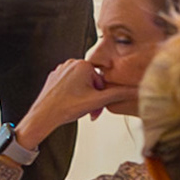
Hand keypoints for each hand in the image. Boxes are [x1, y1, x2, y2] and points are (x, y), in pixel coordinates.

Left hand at [12, 57, 138, 149]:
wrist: (43, 115)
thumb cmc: (66, 108)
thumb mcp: (98, 101)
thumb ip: (119, 94)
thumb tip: (136, 90)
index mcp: (83, 64)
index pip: (102, 80)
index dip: (101, 96)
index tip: (96, 107)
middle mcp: (71, 63)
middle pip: (91, 81)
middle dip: (93, 97)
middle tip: (89, 111)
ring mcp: (60, 69)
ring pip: (81, 84)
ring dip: (84, 96)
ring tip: (78, 108)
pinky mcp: (54, 77)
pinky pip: (69, 85)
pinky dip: (73, 95)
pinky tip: (69, 104)